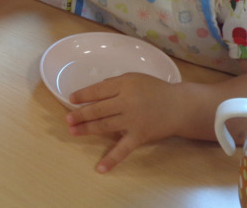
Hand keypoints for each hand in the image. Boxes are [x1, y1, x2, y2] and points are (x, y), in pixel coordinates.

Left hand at [65, 73, 184, 172]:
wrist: (179, 106)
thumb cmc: (154, 89)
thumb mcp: (134, 78)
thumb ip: (115, 84)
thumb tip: (95, 93)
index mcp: (125, 85)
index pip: (98, 90)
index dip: (83, 95)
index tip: (71, 99)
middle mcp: (127, 102)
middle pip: (98, 109)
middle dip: (80, 114)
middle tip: (67, 119)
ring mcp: (133, 120)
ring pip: (105, 125)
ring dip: (87, 129)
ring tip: (73, 130)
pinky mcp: (139, 136)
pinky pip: (123, 149)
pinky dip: (112, 159)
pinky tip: (100, 168)